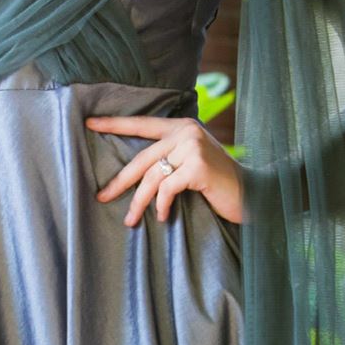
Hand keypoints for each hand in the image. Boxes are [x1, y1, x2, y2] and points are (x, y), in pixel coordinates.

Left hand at [85, 113, 243, 226]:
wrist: (255, 193)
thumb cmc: (219, 183)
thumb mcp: (193, 163)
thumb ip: (170, 159)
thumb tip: (135, 176)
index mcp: (181, 127)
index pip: (142, 124)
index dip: (114, 124)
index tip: (89, 123)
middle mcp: (186, 132)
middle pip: (142, 158)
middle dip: (120, 181)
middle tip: (102, 196)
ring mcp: (192, 147)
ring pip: (152, 177)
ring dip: (139, 203)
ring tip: (130, 221)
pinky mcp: (198, 166)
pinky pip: (167, 189)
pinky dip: (162, 206)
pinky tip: (164, 218)